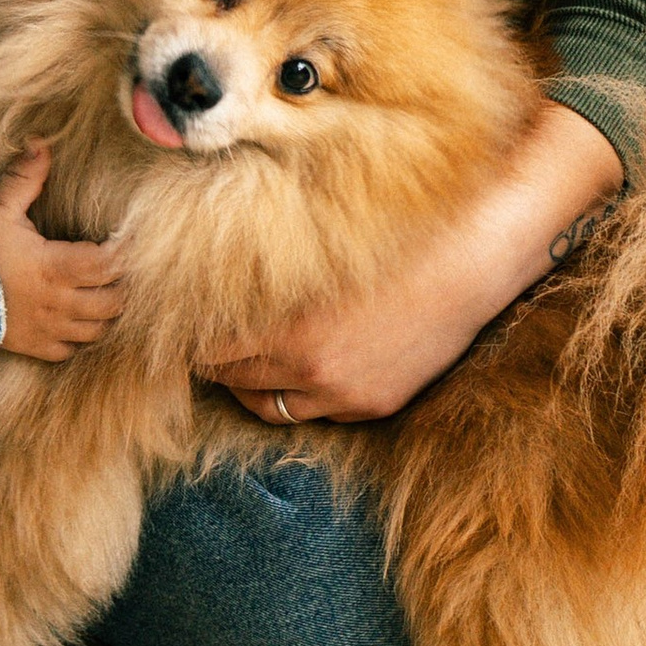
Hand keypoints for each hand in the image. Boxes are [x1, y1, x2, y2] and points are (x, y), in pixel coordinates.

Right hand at [0, 148, 127, 363]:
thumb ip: (25, 177)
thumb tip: (42, 143)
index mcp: (55, 267)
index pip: (109, 264)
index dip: (125, 252)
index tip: (128, 239)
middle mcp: (58, 302)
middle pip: (113, 301)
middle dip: (123, 284)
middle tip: (123, 268)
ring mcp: (48, 329)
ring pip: (97, 330)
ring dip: (106, 313)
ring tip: (106, 293)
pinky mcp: (34, 347)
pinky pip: (70, 351)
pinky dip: (80, 338)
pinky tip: (79, 321)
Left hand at [206, 101, 624, 425]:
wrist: (474, 255)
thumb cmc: (391, 232)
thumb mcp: (309, 241)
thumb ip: (255, 266)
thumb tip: (200, 266)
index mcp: (287, 325)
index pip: (204, 347)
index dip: (184, 331)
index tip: (171, 316)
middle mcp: (310, 370)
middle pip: (227, 378)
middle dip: (210, 355)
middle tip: (199, 330)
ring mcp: (343, 394)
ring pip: (263, 404)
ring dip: (247, 380)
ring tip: (243, 348)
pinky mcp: (372, 404)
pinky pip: (311, 412)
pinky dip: (295, 392)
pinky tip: (295, 361)